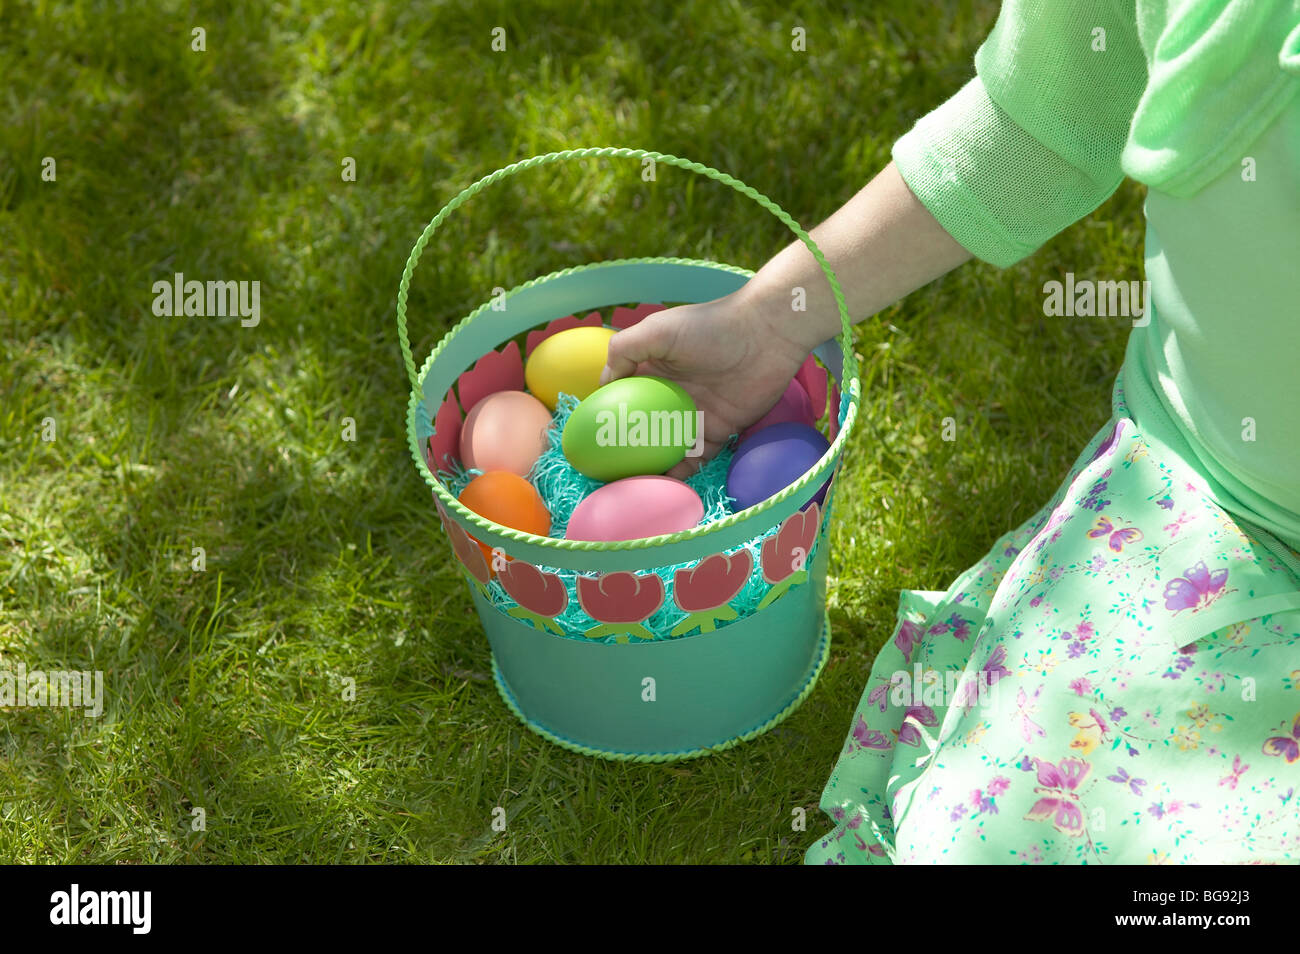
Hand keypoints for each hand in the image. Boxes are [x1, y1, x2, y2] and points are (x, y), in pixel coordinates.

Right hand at [600, 289, 809, 477]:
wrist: (767, 336)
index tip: (589, 439)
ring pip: (666, 448)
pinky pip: (696, 458)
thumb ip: (624, 350)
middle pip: (642, 428)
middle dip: (625, 450)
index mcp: (652, 369)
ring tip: (631, 488)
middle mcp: (670, 394)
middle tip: (605, 473)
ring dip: (651, 467)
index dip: (606, 416)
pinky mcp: (719, 431)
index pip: (622, 396)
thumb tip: (603, 382)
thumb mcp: (658, 330)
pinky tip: (664, 487)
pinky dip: (681, 473)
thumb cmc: (711, 327)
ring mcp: (694, 415)